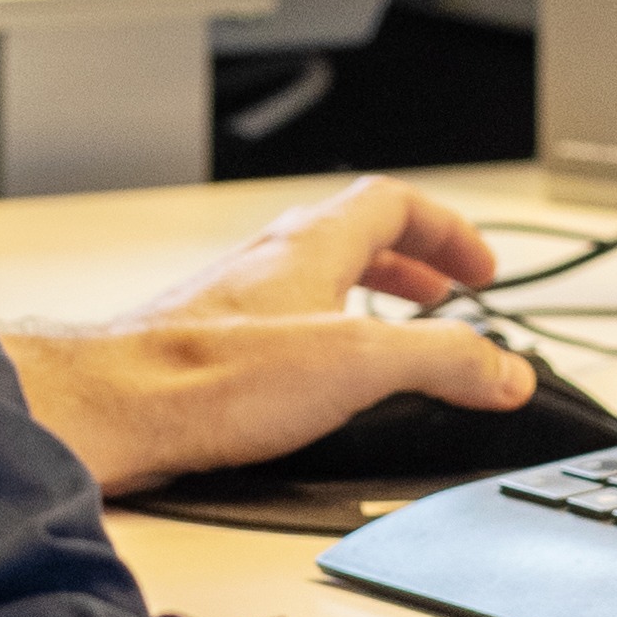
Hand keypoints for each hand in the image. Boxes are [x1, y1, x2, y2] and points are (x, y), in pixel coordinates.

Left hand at [4, 178, 533, 494]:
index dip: (447, 230)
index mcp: (311, 246)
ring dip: (365, 303)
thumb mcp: (357, 364)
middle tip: (444, 296)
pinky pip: (282, 328)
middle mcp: (269, 264)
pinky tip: (320, 390)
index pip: (393, 204)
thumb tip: (506, 369)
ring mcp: (234, 304)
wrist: (111, 411)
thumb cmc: (209, 377)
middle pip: (354, 237)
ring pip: (313, 282)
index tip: (479, 268)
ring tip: (390, 340)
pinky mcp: (209, 351)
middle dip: (411, 265)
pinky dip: (321, 344)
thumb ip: (443, 361)